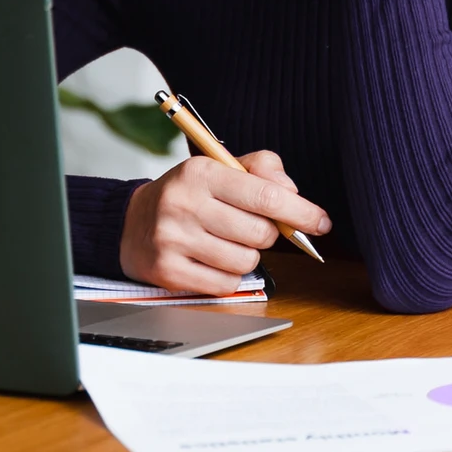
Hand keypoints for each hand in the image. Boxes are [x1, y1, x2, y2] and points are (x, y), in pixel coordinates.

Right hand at [121, 148, 331, 295]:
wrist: (129, 224)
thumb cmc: (186, 195)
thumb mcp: (219, 168)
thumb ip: (260, 170)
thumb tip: (293, 193)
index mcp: (201, 172)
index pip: (265, 196)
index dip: (301, 211)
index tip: (321, 222)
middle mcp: (185, 204)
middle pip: (260, 233)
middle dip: (266, 233)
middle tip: (249, 226)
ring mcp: (174, 240)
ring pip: (246, 261)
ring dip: (245, 255)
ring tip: (223, 241)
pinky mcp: (169, 272)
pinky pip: (225, 284)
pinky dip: (228, 275)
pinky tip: (210, 259)